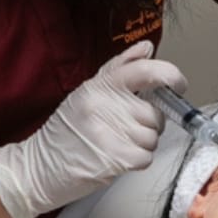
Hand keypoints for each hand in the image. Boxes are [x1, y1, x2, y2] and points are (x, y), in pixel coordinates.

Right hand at [0, 41, 186, 217]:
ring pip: (152, 137)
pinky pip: (145, 157)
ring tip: (117, 145)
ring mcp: (111, 132)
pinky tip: (118, 159)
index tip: (179, 84)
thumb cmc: (65, 133)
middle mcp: (106, 105)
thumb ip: (119, 69)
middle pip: (154, 113)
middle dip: (149, 125)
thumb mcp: (87, 93)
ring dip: (142, 145)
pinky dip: (137, 161)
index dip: (170, 75)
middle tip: (126, 130)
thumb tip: (147, 48)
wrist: (38, 168)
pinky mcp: (114, 158)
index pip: (145, 71)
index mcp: (100, 85)